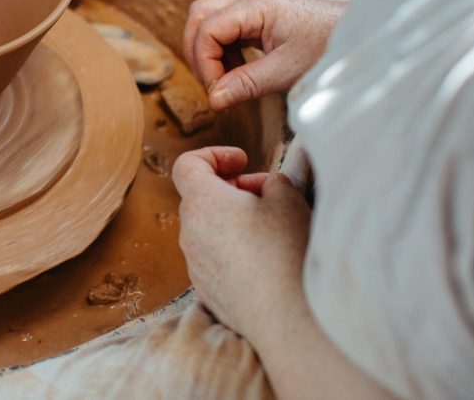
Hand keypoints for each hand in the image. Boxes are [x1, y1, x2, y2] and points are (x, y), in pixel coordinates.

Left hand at [172, 146, 311, 344]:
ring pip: (207, 229)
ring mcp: (195, 264)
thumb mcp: (287, 200)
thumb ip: (272, 182)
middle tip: (266, 194)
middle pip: (199, 197)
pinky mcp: (205, 289)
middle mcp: (189, 233)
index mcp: (202, 204)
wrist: (287, 317)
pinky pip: (213, 257)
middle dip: (231, 189)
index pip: (186, 165)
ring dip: (231, 220)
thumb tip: (266, 187)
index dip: (213, 155)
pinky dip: (232, 249)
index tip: (242, 161)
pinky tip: (265, 260)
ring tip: (270, 229)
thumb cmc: (285, 252)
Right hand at [183, 0, 345, 109]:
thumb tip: (213, 99)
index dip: (204, 61)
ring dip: (209, 48)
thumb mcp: (288, 72)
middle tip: (212, 82)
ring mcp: (256, 3)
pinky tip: (239, 68)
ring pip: (209, 17)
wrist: (366, 35)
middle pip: (199, 14)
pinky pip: (227, 25)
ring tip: (226, 77)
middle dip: (197, 50)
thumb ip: (246, 84)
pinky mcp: (262, 13)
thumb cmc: (332, 49)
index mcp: (257, 6)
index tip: (216, 90)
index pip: (207, 28)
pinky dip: (223, 47)